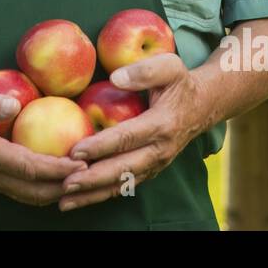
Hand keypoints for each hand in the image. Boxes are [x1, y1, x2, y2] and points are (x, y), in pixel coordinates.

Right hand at [0, 85, 86, 205]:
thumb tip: (14, 104)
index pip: (29, 168)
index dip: (58, 169)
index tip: (83, 162)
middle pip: (35, 192)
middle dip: (65, 187)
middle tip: (92, 172)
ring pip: (28, 196)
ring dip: (55, 190)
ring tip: (79, 177)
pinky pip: (20, 190)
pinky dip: (41, 186)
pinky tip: (55, 173)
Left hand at [57, 54, 204, 211]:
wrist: (202, 106)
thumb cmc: (180, 83)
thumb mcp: (170, 66)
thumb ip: (144, 70)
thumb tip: (115, 78)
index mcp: (162, 125)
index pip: (127, 138)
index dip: (101, 146)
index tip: (75, 151)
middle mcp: (160, 150)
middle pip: (123, 169)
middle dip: (93, 179)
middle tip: (65, 183)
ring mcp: (156, 164)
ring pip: (122, 184)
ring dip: (94, 194)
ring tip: (65, 201)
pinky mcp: (150, 170)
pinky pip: (125, 186)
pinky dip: (102, 194)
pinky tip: (80, 199)